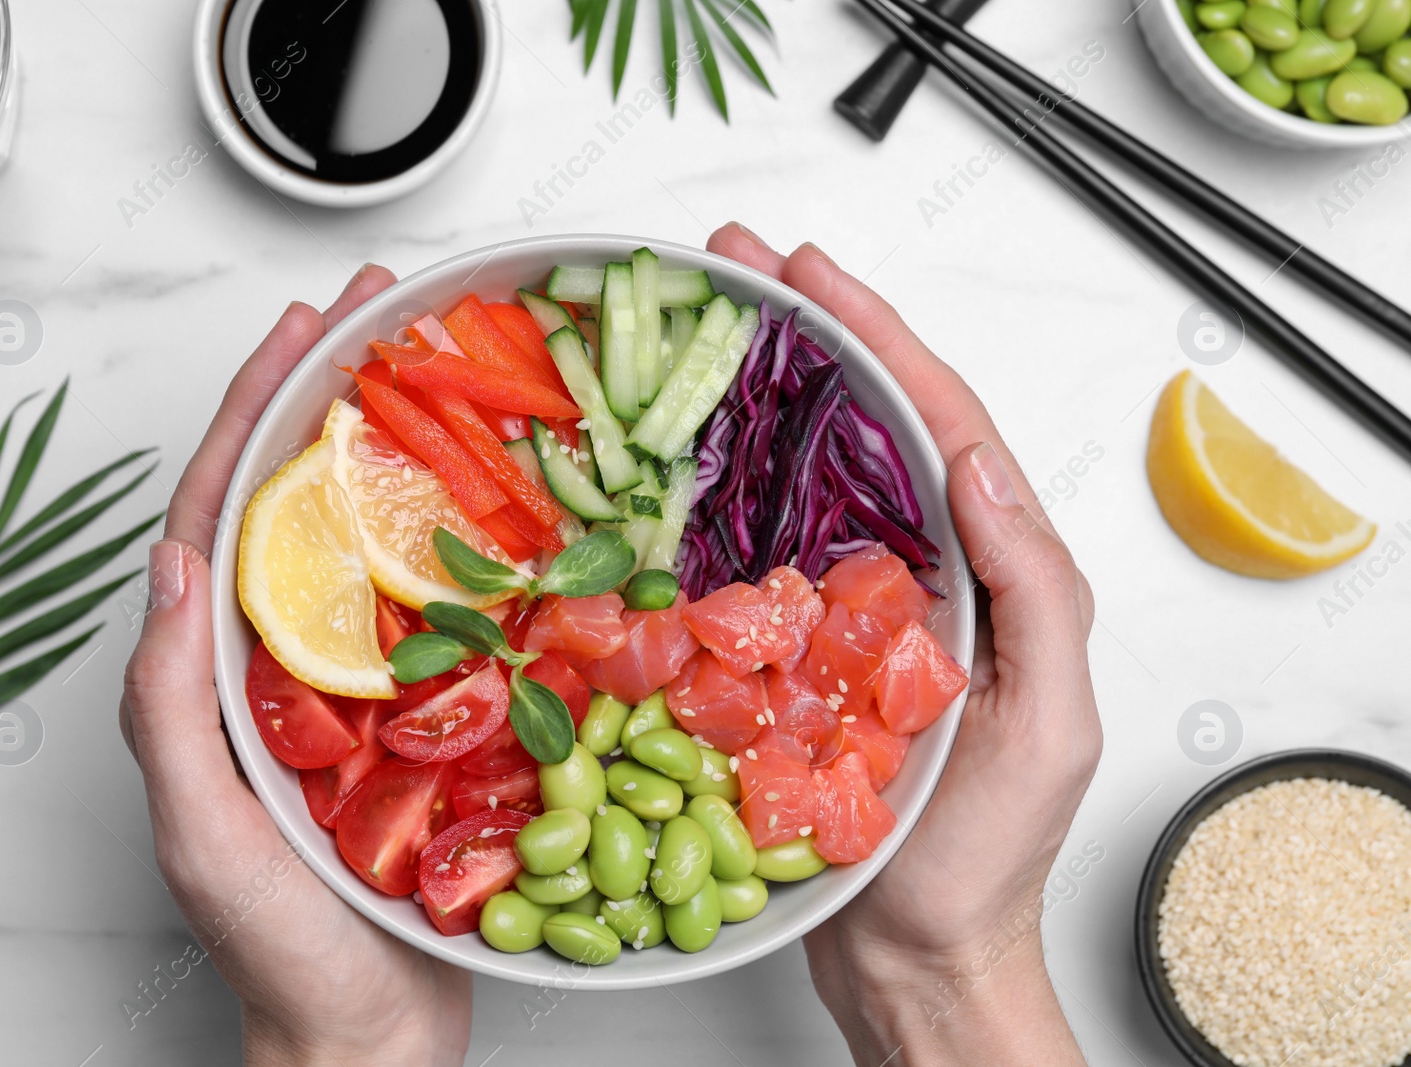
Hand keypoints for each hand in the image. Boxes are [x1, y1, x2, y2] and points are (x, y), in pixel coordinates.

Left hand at [119, 268, 472, 1066]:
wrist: (369, 1032)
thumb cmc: (279, 947)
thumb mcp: (203, 829)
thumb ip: (169, 705)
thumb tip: (172, 563)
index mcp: (223, 669)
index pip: (229, 511)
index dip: (259, 410)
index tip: (303, 329)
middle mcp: (289, 659)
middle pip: (302, 498)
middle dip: (332, 392)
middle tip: (379, 310)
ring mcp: (363, 682)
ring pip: (378, 538)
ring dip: (406, 446)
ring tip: (444, 368)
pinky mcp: (431, 713)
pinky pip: (450, 607)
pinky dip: (475, 539)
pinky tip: (515, 499)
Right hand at [707, 225, 1100, 1065]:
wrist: (910, 954)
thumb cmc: (982, 857)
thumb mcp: (1051, 721)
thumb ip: (1037, 589)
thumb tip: (981, 464)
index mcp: (987, 572)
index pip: (938, 424)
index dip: (880, 337)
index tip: (815, 274)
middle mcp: (918, 574)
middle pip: (869, 424)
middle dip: (813, 331)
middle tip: (745, 262)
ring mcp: (848, 608)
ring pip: (806, 474)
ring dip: (761, 390)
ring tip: (708, 321)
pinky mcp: (790, 650)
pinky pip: (752, 551)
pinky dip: (721, 486)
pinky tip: (678, 448)